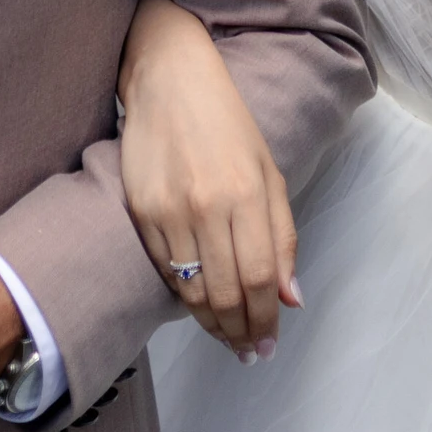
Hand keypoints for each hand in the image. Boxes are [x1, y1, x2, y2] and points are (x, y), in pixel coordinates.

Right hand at [119, 0, 297, 359]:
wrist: (170, 80)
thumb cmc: (228, 124)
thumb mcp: (269, 172)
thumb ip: (282, 237)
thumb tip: (290, 299)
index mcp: (247, 194)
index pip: (259, 280)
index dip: (265, 321)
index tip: (269, 344)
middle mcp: (207, 206)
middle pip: (225, 295)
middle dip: (240, 333)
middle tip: (248, 351)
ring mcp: (169, 210)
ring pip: (191, 291)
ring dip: (211, 324)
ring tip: (226, 336)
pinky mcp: (141, 210)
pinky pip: (164, 270)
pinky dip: (182, 295)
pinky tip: (197, 302)